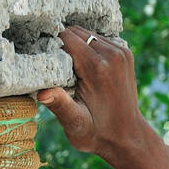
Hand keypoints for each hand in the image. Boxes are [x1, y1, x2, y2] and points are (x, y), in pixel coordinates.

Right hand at [36, 28, 149, 165]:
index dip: (52, 46)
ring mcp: (122, 52)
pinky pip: (99, 40)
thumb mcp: (75, 124)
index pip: (67, 38)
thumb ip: (59, 105)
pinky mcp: (125, 53)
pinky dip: (88, 48)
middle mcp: (112, 54)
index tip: (46, 63)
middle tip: (56, 69)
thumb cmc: (96, 134)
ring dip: (75, 46)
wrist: (127, 137)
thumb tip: (42, 92)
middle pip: (77, 32)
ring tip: (70, 70)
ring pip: (88, 33)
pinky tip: (83, 68)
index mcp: (98, 68)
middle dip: (62, 45)